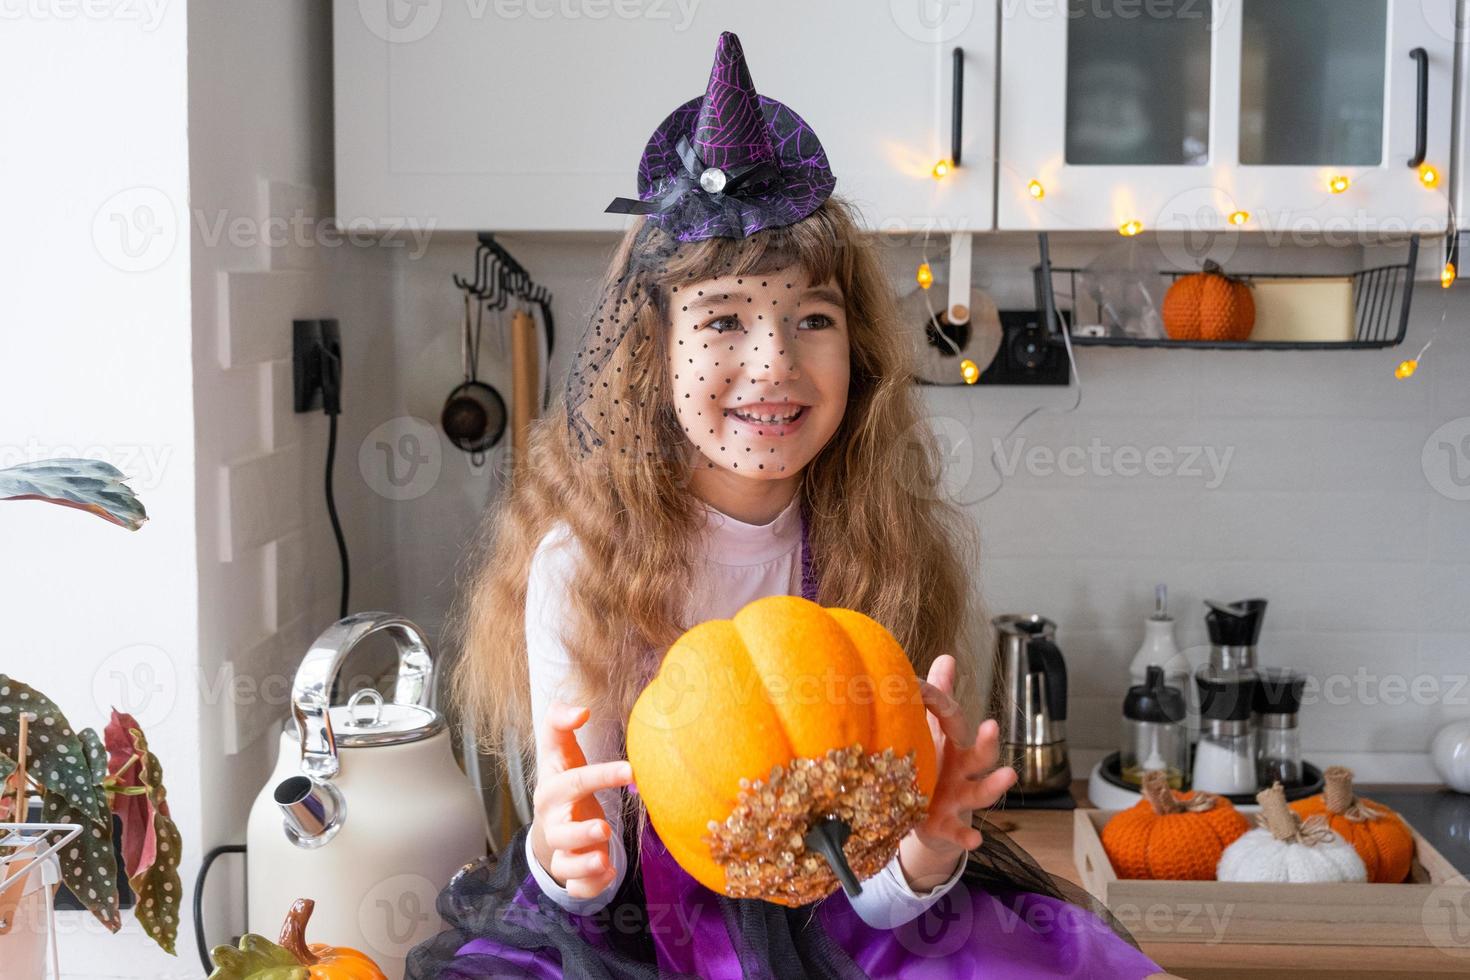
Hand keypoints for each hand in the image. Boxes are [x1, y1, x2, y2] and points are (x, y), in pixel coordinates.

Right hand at [529, 699, 635, 898]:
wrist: (550, 822)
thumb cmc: (562, 780)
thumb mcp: (559, 750)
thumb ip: (561, 722)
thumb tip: (581, 710)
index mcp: (553, 790)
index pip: (573, 781)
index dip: (600, 775)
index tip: (631, 770)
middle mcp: (554, 823)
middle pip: (560, 832)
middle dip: (580, 833)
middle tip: (604, 829)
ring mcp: (561, 850)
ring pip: (565, 865)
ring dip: (584, 865)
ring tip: (605, 858)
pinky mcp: (572, 873)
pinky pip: (577, 887)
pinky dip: (590, 886)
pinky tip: (609, 875)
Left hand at [897, 654, 1017, 890]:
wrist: (925, 817)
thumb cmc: (931, 764)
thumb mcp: (931, 731)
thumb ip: (939, 698)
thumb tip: (946, 656)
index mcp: (954, 745)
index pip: (953, 720)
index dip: (943, 702)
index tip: (937, 676)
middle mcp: (963, 771)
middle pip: (980, 756)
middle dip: (987, 742)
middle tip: (992, 726)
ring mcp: (958, 799)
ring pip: (979, 792)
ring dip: (994, 786)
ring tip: (1009, 776)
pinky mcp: (946, 826)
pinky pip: (959, 832)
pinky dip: (967, 836)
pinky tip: (975, 839)